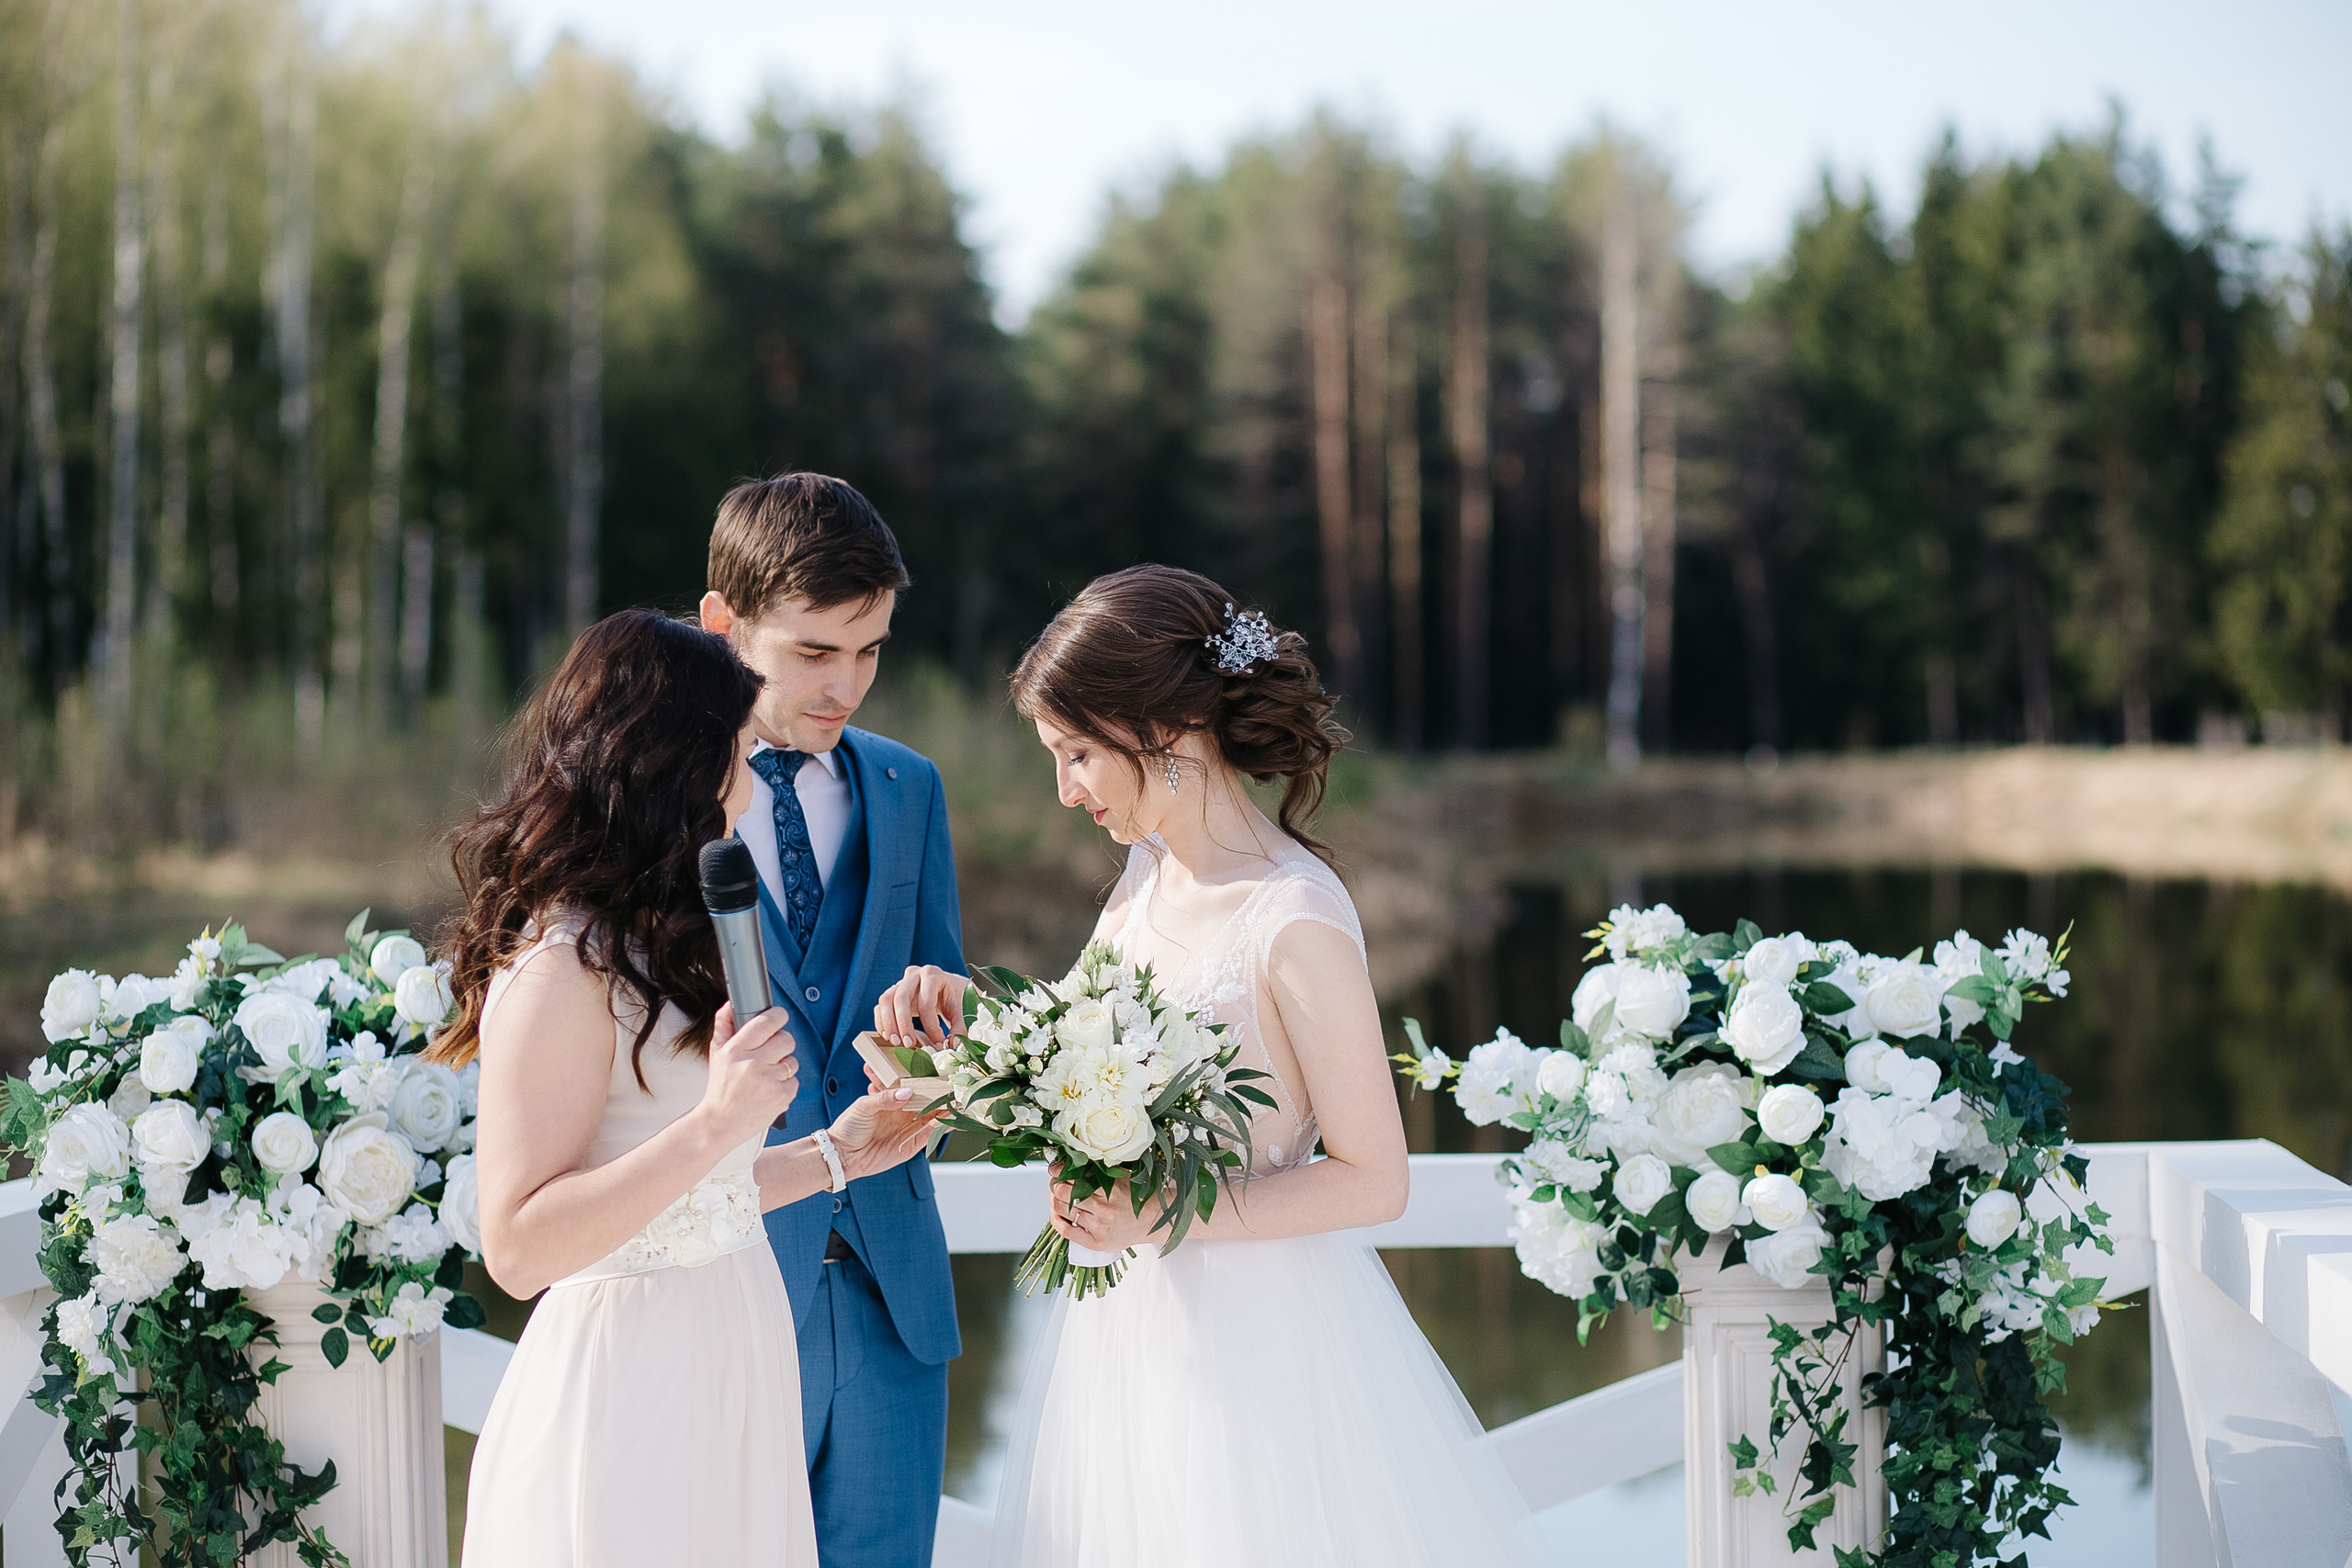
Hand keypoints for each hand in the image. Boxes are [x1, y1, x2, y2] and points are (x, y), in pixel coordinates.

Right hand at [697, 1002, 797, 1143]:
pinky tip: (769, 1090)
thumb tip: (732, 1003)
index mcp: (735, 1050)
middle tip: (770, 1053)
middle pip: (786, 1039)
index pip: (767, 1022)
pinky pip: (794, 1081)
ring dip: (783, 1067)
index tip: (778, 1017)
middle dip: (781, 1044)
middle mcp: (752, 1064)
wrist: (720, 1123)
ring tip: (765, 1077)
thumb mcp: (716, 1053)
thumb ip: (724, 1025)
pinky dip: (785, 1085)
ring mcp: (768, 1081)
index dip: (778, 1016)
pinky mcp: (781, 1096)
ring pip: (792, 1061)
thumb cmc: (720, 1087)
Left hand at [826, 1069, 951, 1181]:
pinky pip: (930, 1134)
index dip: (927, 1080)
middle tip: (957, 1085)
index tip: (941, 1072)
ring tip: (961, 1100)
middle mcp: (904, 1113)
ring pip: (933, 1117)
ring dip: (946, 1110)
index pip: (914, 1087)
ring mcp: (909, 1128)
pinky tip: (951, 1118)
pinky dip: (942, 1127)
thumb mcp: (864, 1106)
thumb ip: (885, 1098)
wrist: (841, 1155)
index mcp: (894, 1099)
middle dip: (942, 1094)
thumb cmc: (849, 1126)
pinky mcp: (911, 1145)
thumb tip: (908, 1092)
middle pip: (928, 1101)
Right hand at [875, 964, 968, 1047]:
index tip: (938, 1043)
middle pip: (900, 998)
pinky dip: (881, 1021)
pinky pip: (881, 1006)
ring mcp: (901, 982)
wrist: (951, 988)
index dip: (931, 1026)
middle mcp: (914, 974)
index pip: (926, 1003)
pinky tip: (888, 1036)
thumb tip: (951, 1046)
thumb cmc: (957, 998)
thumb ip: (959, 1029)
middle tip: (908, 1045)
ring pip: (886, 1000)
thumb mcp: (963, 1011)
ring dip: (888, 1023)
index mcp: (933, 974)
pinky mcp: (893, 993)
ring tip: (896, 1042)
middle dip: (903, 1024)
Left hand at [1048, 1171, 1156, 1252]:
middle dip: (1054, 1184)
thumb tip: (1071, 1163)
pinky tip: (1056, 1213)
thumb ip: (1098, 1171)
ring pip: (1062, 1209)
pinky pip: (1066, 1231)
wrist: (1155, 1220)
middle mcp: (1103, 1208)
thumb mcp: (1121, 1177)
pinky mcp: (1096, 1242)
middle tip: (1055, 1182)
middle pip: (1063, 1192)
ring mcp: (1099, 1227)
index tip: (1055, 1168)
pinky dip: (1056, 1220)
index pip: (1073, 1176)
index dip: (1059, 1170)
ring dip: (1054, 1200)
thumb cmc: (1138, 1197)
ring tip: (1056, 1196)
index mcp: (1110, 1188)